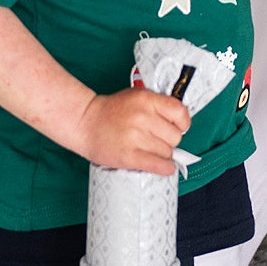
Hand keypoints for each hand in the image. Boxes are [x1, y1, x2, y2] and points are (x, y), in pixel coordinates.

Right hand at [74, 88, 190, 174]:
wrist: (84, 122)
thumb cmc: (113, 111)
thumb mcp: (137, 97)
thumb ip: (158, 105)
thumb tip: (181, 124)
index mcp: (146, 99)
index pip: (180, 113)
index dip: (182, 123)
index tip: (177, 127)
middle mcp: (142, 117)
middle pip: (175, 137)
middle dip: (169, 140)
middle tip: (156, 139)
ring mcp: (134, 137)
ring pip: (167, 153)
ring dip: (162, 154)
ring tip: (148, 149)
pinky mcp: (128, 156)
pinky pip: (157, 165)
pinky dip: (164, 168)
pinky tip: (164, 167)